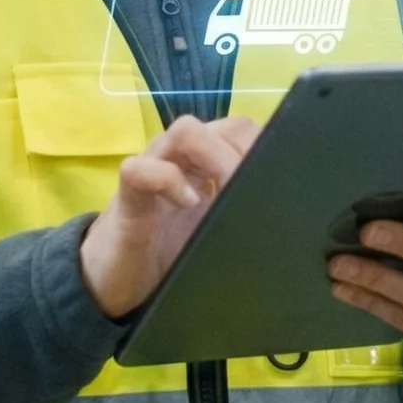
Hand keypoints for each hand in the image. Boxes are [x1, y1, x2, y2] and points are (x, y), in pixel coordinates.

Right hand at [79, 115, 259, 318]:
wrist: (114, 278)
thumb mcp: (217, 231)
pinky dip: (168, 180)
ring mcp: (153, 169)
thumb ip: (242, 212)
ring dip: (216, 158)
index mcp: (208, 163)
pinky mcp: (126, 196)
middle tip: (255, 190)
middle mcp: (182, 157)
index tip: (279, 181)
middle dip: (248, 153)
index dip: (265, 150)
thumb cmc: (170, 251)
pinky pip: (141, 168)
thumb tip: (289, 217)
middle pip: (225, 125)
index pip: (245, 134)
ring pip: (185, 131)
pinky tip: (187, 202)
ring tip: (228, 191)